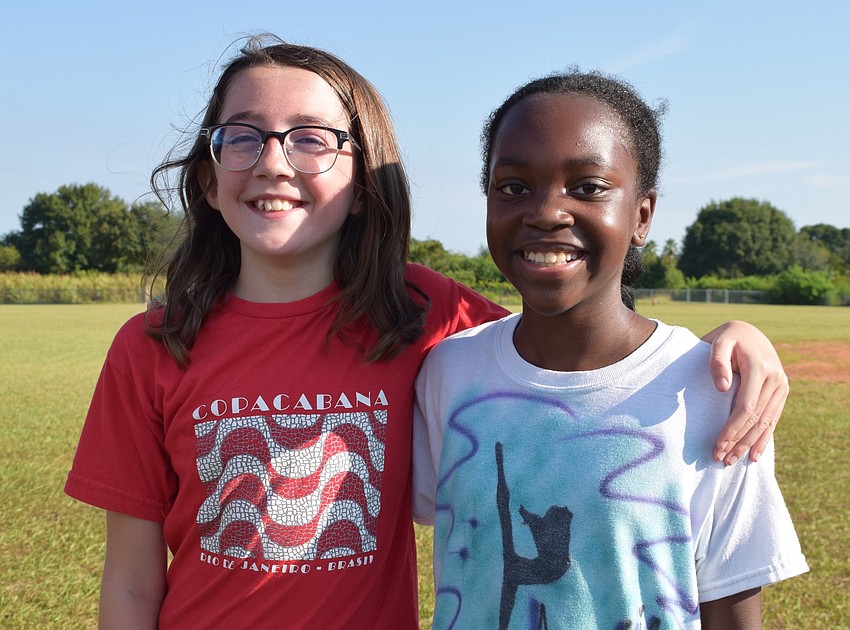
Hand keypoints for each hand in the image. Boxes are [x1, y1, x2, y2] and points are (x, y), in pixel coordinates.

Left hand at [701, 321, 788, 464]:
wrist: (747, 333)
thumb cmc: (726, 338)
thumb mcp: (718, 343)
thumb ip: (717, 362)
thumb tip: (722, 388)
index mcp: (760, 368)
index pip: (746, 407)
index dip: (732, 428)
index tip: (718, 444)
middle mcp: (775, 378)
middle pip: (756, 419)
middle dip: (738, 441)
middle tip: (720, 459)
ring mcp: (781, 386)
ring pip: (766, 423)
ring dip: (749, 444)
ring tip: (732, 461)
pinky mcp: (781, 392)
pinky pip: (773, 419)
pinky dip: (764, 438)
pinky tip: (754, 455)